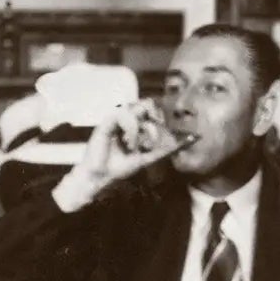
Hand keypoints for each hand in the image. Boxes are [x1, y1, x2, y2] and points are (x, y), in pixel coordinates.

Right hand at [61, 101, 179, 207]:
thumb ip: (161, 151)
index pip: (150, 111)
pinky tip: (128, 143)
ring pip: (135, 108)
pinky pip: (124, 115)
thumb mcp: (145, 158)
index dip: (158, 116)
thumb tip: (180, 144)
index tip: (161, 127)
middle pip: (145, 103)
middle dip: (154, 115)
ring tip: (134, 145)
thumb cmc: (117, 168)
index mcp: (133, 126)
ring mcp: (115, 121)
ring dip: (140, 127)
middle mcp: (124, 121)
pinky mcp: (106, 123)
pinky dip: (131, 129)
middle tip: (155, 128)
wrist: (99, 177)